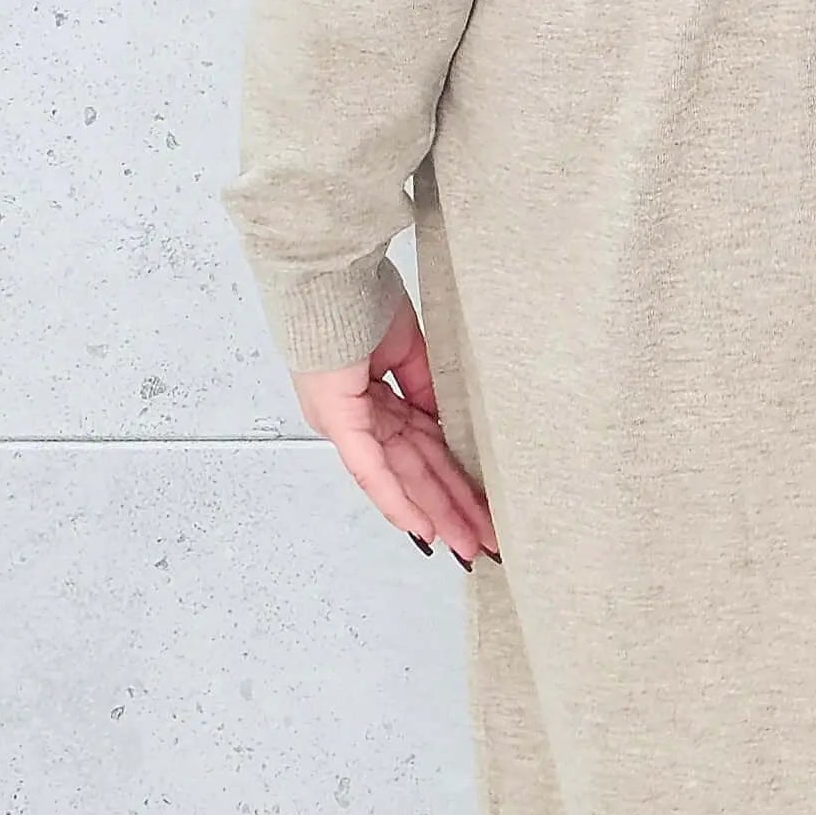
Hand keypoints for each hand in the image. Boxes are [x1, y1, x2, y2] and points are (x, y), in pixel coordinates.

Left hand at [291, 292, 497, 563]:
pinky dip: (396, 499)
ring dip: (436, 513)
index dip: (454, 479)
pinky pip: (370, 468)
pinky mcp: (338, 419)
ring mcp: (347, 422)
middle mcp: (359, 419)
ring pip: (400, 478)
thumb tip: (450, 426)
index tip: (483, 507)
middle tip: (484, 542)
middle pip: (416, 472)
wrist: (331, 271)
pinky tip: (420, 528)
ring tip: (468, 544)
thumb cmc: (361, 298)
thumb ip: (428, 391)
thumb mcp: (409, 350)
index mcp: (375, 401)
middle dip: (452, 509)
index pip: (422, 449)